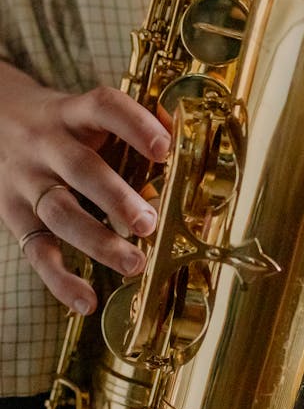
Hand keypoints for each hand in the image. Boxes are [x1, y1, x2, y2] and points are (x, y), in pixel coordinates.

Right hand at [0, 62, 169, 313]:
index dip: (134, 125)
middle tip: (149, 223)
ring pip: (58, 212)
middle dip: (115, 197)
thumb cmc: (64, 124)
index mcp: (72, 112)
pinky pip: (35, 250)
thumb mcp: (86, 111)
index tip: (165, 148)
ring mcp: (27, 181)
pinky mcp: (14, 215)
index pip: (102, 108)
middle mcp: (46, 145)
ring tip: (134, 263)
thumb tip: (181, 133)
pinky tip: (87, 301)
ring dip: (97, 241)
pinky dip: (60, 279)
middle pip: (79, 168)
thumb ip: (128, 123)